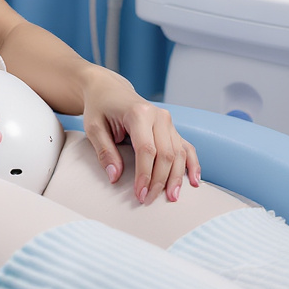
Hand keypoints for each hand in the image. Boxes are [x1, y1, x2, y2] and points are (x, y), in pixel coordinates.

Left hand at [80, 71, 200, 204]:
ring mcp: (168, 121)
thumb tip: (115, 177)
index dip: (145, 175)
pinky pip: (186, 147)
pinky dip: (192, 164)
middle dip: (160, 180)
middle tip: (149, 200)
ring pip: (179, 153)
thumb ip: (104, 151)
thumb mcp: (93, 127)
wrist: (109, 88)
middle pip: (166, 154)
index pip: (147, 150)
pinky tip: (194, 181)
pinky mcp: (171, 127)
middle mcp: (159, 116)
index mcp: (138, 113)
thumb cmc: (99, 107)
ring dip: (176, 177)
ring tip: (172, 198)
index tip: (139, 194)